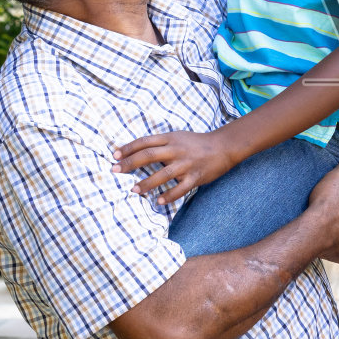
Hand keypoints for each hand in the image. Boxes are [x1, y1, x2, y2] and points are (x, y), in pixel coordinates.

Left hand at [114, 129, 240, 204]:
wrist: (223, 146)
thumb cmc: (196, 143)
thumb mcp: (177, 136)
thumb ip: (160, 144)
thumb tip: (137, 152)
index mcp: (170, 138)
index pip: (145, 142)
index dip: (128, 148)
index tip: (114, 156)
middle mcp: (176, 150)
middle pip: (149, 156)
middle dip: (130, 164)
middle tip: (115, 170)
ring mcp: (186, 164)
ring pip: (163, 174)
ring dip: (146, 183)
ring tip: (133, 190)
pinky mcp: (195, 177)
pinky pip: (180, 189)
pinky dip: (169, 196)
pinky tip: (158, 201)